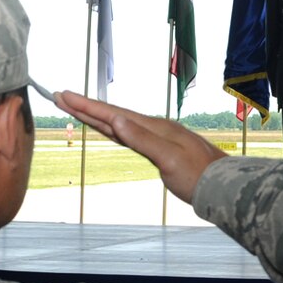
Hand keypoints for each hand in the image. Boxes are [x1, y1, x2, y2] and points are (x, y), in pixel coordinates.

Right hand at [55, 93, 223, 203]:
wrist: (222, 187)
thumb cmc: (198, 176)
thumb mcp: (168, 159)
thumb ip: (142, 139)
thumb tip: (115, 120)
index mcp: (152, 127)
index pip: (112, 113)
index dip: (86, 105)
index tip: (64, 95)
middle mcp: (152, 128)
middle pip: (112, 114)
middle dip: (85, 106)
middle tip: (60, 96)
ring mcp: (155, 138)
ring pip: (118, 123)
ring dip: (95, 116)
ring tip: (76, 108)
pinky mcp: (157, 149)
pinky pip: (127, 134)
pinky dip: (111, 128)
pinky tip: (108, 126)